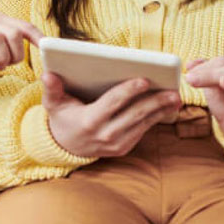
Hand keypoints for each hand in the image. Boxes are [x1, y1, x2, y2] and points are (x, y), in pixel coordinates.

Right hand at [41, 72, 181, 157]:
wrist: (65, 146)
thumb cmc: (61, 117)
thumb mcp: (53, 104)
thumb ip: (52, 89)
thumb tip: (48, 74)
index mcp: (90, 121)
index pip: (113, 103)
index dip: (129, 90)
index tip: (145, 79)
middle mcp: (105, 135)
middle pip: (134, 114)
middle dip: (154, 102)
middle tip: (172, 90)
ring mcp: (116, 144)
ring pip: (142, 124)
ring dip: (160, 110)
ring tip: (175, 97)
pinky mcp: (123, 148)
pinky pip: (142, 131)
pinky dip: (155, 119)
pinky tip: (167, 107)